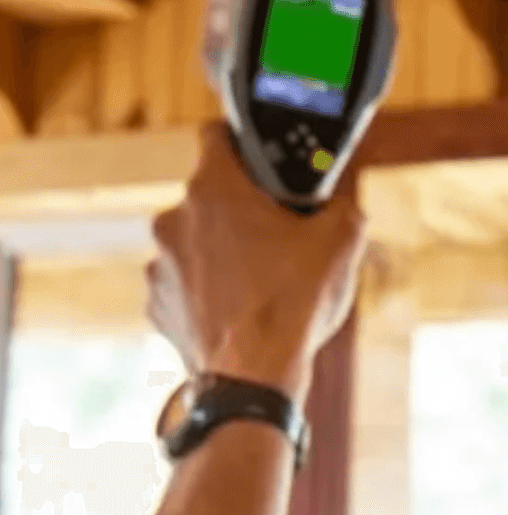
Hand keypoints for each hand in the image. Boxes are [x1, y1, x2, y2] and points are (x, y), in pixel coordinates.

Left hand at [147, 121, 368, 400]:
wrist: (253, 378)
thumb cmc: (294, 305)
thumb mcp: (342, 244)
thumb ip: (344, 205)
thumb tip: (342, 198)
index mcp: (215, 190)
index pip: (215, 135)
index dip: (243, 143)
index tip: (262, 161)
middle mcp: (175, 219)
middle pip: (211, 196)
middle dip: (242, 211)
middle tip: (279, 237)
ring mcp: (160, 264)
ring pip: (196, 242)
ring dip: (223, 253)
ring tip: (261, 282)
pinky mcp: (157, 304)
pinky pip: (184, 284)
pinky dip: (208, 291)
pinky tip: (240, 310)